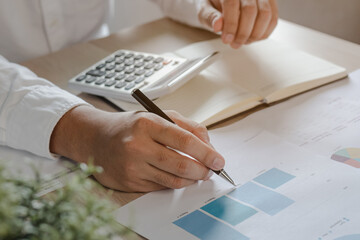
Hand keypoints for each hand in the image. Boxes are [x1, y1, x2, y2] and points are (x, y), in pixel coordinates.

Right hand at [50, 106, 224, 191]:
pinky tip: (179, 176)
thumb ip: (186, 126)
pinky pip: (161, 187)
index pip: (184, 140)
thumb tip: (208, 144)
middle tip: (211, 169)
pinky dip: (175, 183)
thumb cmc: (130, 126)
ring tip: (198, 173)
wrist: (96, 139)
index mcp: (147, 124)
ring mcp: (132, 167)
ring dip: (192, 179)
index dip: (206, 152)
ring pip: (173, 180)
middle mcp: (137, 146)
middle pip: (181, 165)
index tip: (218, 160)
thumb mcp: (157, 115)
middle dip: (203, 170)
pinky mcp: (130, 182)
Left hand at [197, 0, 277, 48]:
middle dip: (242, 33)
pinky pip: (273, 18)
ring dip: (254, 34)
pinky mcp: (270, 2)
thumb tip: (218, 25)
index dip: (231, 25)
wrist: (221, 1)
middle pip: (250, 10)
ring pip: (265, 15)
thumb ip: (210, 17)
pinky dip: (264, 33)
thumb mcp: (204, 10)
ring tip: (243, 41)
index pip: (232, 4)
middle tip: (234, 43)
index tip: (227, 39)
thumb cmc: (212, 4)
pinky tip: (252, 38)